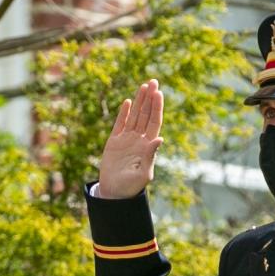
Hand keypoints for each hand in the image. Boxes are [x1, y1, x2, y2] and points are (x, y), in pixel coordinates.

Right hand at [95, 79, 163, 200]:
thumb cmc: (131, 187)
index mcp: (148, 146)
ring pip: (134, 116)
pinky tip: (128, 102)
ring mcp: (127, 140)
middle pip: (145, 115)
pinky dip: (124, 113)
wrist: (114, 194)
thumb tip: (160, 138)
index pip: (154, 122)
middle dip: (149, 99)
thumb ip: (151, 155)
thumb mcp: (143, 173)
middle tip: (153, 82)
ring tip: (144, 86)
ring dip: (139, 101)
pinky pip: (120, 124)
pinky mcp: (114, 142)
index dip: (156, 107)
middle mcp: (139, 140)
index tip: (158, 93)